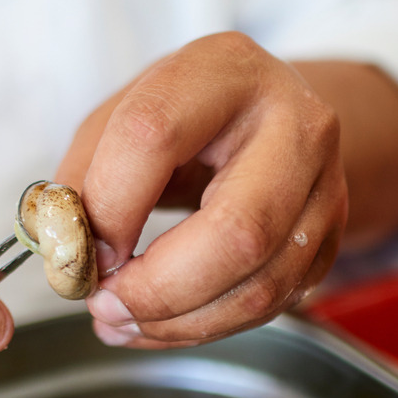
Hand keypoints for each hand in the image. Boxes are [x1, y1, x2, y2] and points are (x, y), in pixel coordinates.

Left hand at [57, 33, 347, 347]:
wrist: (262, 115)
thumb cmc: (182, 114)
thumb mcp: (117, 117)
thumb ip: (83, 177)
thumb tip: (68, 250)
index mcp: (225, 70)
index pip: (153, 136)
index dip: (109, 206)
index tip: (80, 248)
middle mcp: (296, 124)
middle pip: (237, 230)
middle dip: (156, 289)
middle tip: (101, 303)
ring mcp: (325, 188)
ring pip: (259, 283)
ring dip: (175, 322)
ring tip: (118, 320)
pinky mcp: (329, 241)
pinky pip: (270, 305)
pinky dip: (202, 328)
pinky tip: (156, 323)